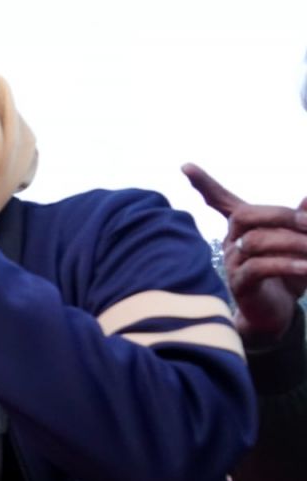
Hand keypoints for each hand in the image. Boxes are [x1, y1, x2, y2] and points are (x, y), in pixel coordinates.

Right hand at [183, 163, 306, 338]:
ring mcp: (232, 263)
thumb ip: (301, 220)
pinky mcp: (240, 285)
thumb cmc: (287, 274)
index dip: (204, 184)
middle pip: (244, 215)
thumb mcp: (300, 244)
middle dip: (280, 215)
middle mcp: (231, 242)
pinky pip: (260, 266)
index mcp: (242, 228)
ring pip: (256, 241)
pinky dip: (287, 264)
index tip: (185, 166)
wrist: (278, 314)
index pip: (219, 201)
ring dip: (292, 242)